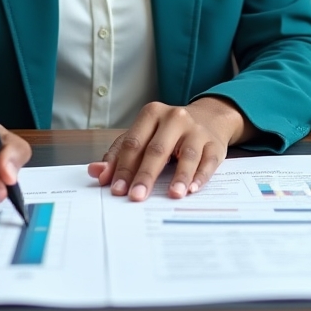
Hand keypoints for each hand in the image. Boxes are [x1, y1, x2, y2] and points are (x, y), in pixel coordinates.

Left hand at [86, 97, 251, 201]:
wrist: (208, 118)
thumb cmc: (168, 132)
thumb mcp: (143, 136)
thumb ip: (119, 155)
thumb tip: (96, 173)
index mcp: (152, 114)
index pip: (134, 143)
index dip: (123, 168)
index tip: (116, 190)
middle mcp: (175, 118)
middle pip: (157, 149)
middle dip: (145, 175)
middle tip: (136, 197)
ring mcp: (196, 130)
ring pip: (187, 154)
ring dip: (179, 177)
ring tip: (172, 195)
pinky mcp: (215, 144)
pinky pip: (208, 161)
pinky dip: (200, 176)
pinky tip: (192, 189)